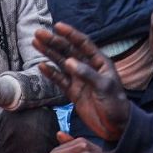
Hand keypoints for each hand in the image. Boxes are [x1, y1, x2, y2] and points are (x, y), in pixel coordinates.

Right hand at [33, 23, 130, 140]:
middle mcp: (88, 68)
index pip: (83, 44)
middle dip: (54, 41)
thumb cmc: (116, 105)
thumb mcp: (104, 87)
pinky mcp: (73, 93)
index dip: (70, 34)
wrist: (116, 126)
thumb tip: (68, 62)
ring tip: (36, 43)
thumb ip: (87, 74)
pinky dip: (50, 73)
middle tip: (38, 33)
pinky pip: (60, 80)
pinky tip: (41, 66)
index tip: (57, 26)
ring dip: (49, 53)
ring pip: (61, 63)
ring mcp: (79, 80)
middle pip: (68, 51)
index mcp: (99, 62)